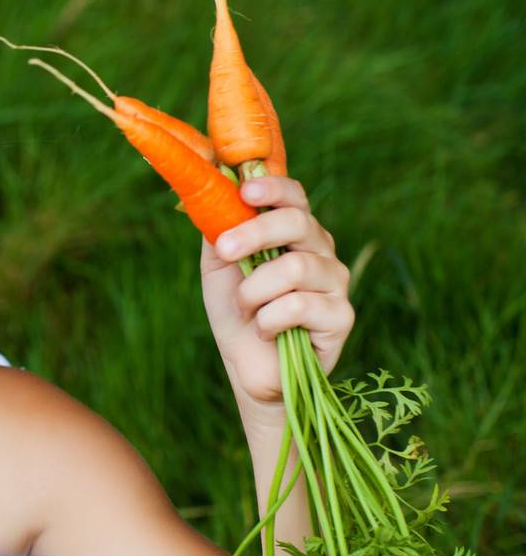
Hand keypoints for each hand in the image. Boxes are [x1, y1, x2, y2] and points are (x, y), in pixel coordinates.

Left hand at [200, 174, 355, 421]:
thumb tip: (213, 194)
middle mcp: (320, 250)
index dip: (273, 188)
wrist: (248, 367)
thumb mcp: (219, 268)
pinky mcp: (342, 316)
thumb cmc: (237, 313)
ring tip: (247, 309)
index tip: (245, 191)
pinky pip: (299, 305)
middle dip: (254, 234)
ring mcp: (336, 282)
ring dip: (254, 291)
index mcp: (293, 233)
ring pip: (294, 267)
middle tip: (224, 252)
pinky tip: (266, 331)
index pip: (294, 197)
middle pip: (298, 223)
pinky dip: (268, 320)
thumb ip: (219, 231)